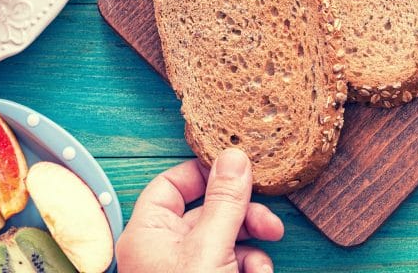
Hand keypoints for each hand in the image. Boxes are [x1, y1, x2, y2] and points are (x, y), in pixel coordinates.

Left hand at [116, 148, 284, 272]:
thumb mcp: (210, 248)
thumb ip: (225, 201)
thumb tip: (235, 156)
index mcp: (148, 232)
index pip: (171, 184)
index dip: (205, 173)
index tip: (238, 171)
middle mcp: (163, 248)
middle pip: (208, 211)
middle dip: (244, 218)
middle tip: (270, 223)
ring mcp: (184, 268)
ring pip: (225, 238)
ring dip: (252, 248)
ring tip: (262, 266)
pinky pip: (230, 263)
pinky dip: (249, 268)